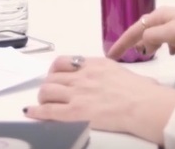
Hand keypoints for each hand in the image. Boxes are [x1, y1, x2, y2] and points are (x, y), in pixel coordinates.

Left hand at [23, 55, 174, 144]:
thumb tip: (121, 78)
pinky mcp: (75, 112)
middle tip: (50, 93)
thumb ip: (112, 73)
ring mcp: (77, 93)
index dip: (55, 71)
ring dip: (43, 98)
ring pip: (47, 91)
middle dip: (49, 85)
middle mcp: (82, 76)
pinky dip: (36, 111)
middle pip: (53, 77)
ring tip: (44, 104)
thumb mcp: (123, 73)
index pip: (64, 62)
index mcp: (94, 64)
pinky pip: (48, 111)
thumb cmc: (142, 92)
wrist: (143, 104)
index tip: (55, 77)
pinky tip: (31, 112)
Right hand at [108, 6, 174, 59]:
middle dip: (131, 42)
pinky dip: (162, 47)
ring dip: (146, 45)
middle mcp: (167, 19)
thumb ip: (154, 36)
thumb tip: (141, 41)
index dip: (122, 42)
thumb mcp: (174, 33)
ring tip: (140, 57)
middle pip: (143, 31)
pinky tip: (166, 55)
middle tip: (119, 57)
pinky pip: (167, 41)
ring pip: (155, 36)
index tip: (110, 55)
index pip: (135, 29)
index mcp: (161, 16)